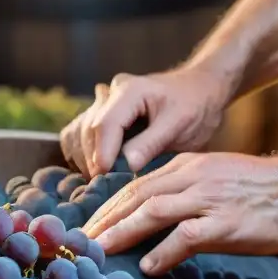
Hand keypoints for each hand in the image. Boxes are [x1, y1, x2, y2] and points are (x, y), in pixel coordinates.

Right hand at [59, 69, 231, 178]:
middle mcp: (110, 94)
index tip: (105, 177)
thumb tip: (126, 165)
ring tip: (103, 182)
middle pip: (88, 131)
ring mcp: (103, 104)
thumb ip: (151, 143)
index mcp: (130, 90)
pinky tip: (98, 173)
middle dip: (94, 161)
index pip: (106, 124)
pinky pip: (78, 136)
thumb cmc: (195, 106)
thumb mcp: (180, 124)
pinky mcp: (101, 116)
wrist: (199, 91)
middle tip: (106, 188)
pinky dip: (82, 156)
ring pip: (78, 134)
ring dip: (85, 160)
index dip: (103, 153)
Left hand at [83, 152, 277, 274]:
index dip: (108, 208)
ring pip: (152, 212)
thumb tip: (154, 219)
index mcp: (187, 166)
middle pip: (135, 197)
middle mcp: (192, 178)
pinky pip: (186, 237)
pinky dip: (163, 252)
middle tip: (80, 244)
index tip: (89, 228)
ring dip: (121, 233)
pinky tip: (149, 267)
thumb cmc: (261, 190)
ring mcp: (209, 199)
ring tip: (100, 253)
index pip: (136, 186)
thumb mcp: (215, 179)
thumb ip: (184, 192)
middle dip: (104, 221)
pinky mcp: (226, 223)